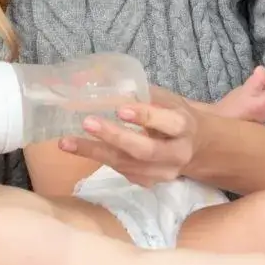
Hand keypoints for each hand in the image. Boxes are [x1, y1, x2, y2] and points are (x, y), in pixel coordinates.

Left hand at [59, 102, 196, 186]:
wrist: (196, 147)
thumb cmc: (174, 115)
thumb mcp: (167, 100)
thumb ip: (142, 93)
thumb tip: (102, 82)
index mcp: (184, 127)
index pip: (168, 123)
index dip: (145, 117)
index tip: (120, 110)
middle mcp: (177, 154)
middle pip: (145, 150)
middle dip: (115, 137)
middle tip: (88, 123)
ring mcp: (163, 173)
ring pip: (128, 165)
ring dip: (95, 152)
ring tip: (67, 142)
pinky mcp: (150, 182)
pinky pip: (123, 172)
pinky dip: (100, 159)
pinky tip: (80, 148)